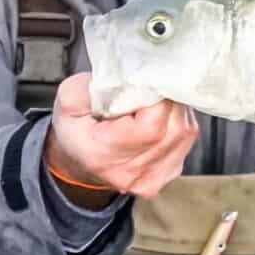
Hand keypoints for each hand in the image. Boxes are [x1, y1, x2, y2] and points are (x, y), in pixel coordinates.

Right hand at [49, 72, 197, 203]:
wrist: (80, 160)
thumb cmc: (75, 128)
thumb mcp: (68, 99)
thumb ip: (91, 86)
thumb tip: (125, 76)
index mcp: (102, 155)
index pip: (151, 127)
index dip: (156, 98)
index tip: (144, 84)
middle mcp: (130, 173)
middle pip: (174, 128)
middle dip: (167, 100)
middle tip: (150, 88)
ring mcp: (152, 178)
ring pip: (185, 132)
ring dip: (174, 110)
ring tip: (153, 102)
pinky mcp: (168, 175)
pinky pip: (186, 140)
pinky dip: (177, 122)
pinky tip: (159, 118)